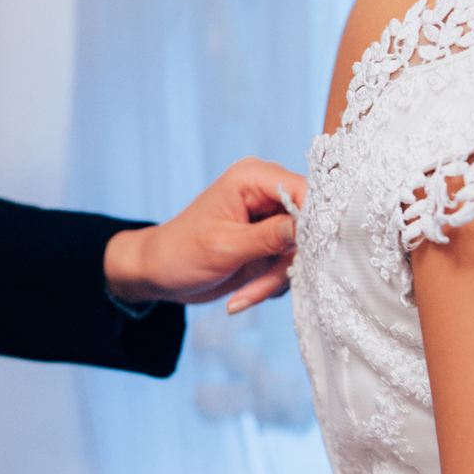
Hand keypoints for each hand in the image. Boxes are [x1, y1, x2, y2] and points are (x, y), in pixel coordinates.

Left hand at [104, 158, 305, 312]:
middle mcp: (265, 192)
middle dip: (289, 260)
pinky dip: (271, 283)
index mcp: (252, 177)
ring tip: (244, 296)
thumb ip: (270, 236)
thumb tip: (311, 228)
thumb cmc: (180, 253)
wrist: (159, 273)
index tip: (311, 253)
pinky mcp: (269, 241)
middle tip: (263, 285)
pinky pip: (289, 263)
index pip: (304, 189)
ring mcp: (269, 218)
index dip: (314, 221)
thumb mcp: (226, 247)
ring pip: (300, 249)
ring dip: (276, 278)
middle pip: (307, 223)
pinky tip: (244, 294)